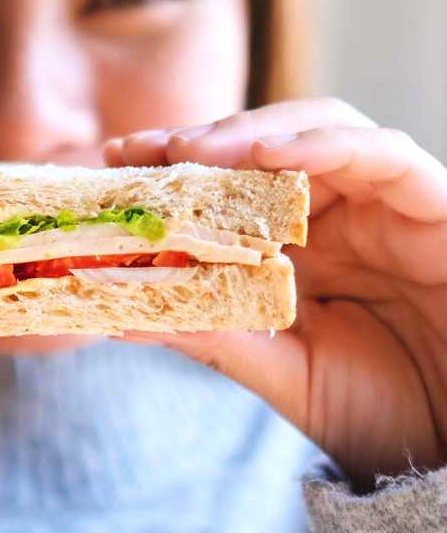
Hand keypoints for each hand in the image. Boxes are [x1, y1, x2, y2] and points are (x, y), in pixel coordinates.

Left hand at [105, 98, 446, 487]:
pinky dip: (325, 144)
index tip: (119, 158)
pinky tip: (272, 155)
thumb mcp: (284, 370)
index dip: (177, 164)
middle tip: (147, 148)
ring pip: (319, 127)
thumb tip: (120, 313)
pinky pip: (382, 154)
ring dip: (254, 131)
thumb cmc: (380, 407)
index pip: (234, 179)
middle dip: (207, 139)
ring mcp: (382, 198)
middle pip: (269, 141)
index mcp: (300, 240)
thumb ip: (216, 335)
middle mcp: (339, 208)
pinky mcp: (430, 200)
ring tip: (195, 149)